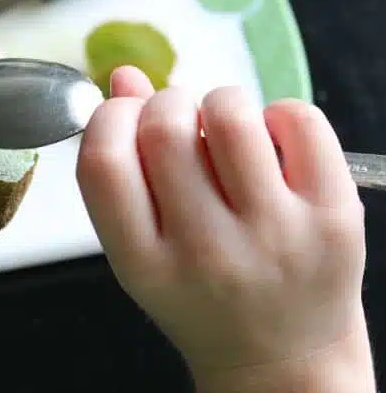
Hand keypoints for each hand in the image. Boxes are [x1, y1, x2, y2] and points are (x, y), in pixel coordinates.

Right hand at [76, 66, 373, 391]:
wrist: (280, 359)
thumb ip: (123, 167)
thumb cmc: (200, 296)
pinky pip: (298, 119)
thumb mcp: (143, 248)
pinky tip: (269, 146)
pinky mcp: (334, 218)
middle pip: (163, 127)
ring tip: (224, 134)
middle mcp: (207, 253)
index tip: (122, 116)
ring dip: (218, 103)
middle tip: (176, 125)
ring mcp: (275, 235)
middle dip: (164, 104)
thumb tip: (123, 77)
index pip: (102, 162)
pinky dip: (276, 114)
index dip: (107, 117)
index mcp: (144, 263)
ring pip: (230, 113)